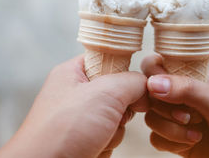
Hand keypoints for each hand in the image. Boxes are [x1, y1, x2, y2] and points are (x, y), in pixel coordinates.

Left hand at [0, 55, 147, 157]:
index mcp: (72, 73)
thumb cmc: (61, 131)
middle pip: (118, 92)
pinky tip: (94, 148)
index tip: (130, 84)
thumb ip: (132, 82)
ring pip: (117, 118)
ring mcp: (80, 119)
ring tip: (96, 136)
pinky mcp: (84, 141)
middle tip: (108, 116)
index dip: (123, 71)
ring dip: (114, 131)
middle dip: (120, 109)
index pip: (108, 59)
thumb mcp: (104, 93)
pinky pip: (111, 138)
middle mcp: (75, 94)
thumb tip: (147, 88)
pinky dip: (107, 145)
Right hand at [141, 54, 208, 156]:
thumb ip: (186, 90)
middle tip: (187, 116)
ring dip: (169, 128)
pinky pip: (155, 139)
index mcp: (190, 76)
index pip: (155, 65)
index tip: (163, 90)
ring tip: (195, 132)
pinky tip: (192, 142)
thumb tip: (152, 83)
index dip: (152, 76)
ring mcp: (178, 118)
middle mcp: (181, 95)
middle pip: (149, 95)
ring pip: (151, 118)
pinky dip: (169, 142)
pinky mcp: (177, 140)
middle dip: (164, 108)